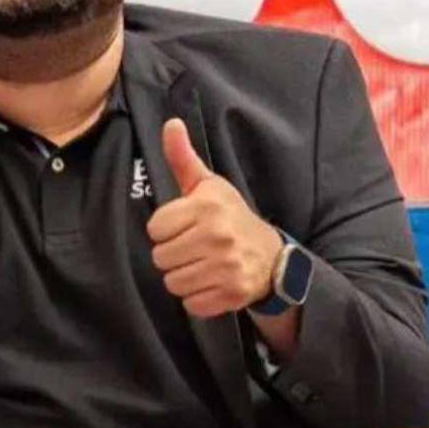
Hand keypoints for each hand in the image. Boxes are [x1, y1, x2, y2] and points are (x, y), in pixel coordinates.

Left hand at [147, 118, 281, 317]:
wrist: (273, 257)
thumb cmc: (231, 217)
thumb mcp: (208, 186)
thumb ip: (183, 158)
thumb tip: (170, 124)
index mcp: (208, 207)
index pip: (155, 228)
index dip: (166, 229)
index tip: (185, 226)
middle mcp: (218, 236)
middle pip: (160, 257)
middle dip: (172, 254)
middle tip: (194, 247)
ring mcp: (227, 267)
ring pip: (172, 282)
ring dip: (182, 277)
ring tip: (202, 264)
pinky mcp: (232, 294)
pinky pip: (190, 304)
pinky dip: (197, 297)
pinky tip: (211, 282)